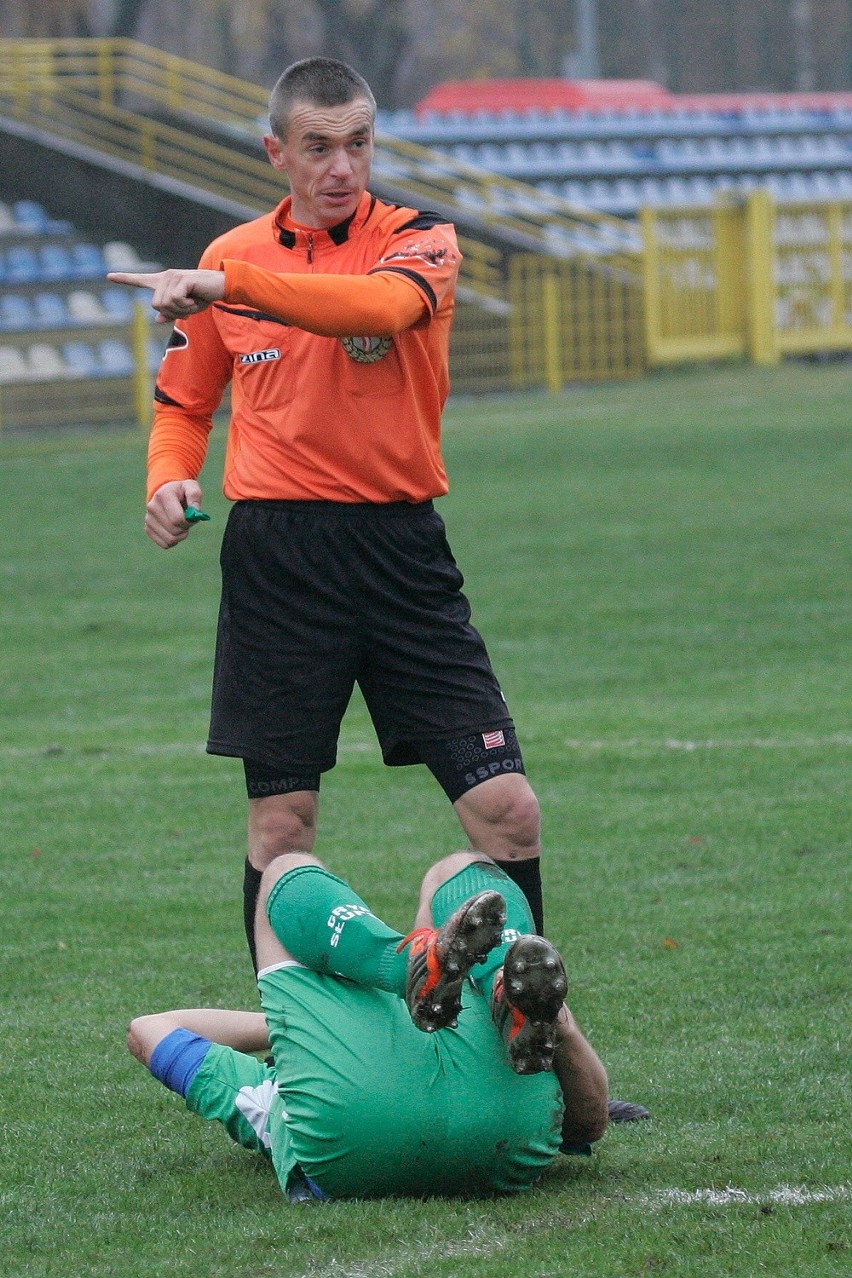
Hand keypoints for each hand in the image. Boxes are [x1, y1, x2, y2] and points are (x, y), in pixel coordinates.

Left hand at [107, 268, 225, 321]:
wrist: (219, 287)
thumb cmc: (203, 297)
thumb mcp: (185, 309)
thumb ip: (171, 313)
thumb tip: (158, 319)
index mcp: (163, 282)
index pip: (140, 280)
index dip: (124, 279)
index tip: (109, 276)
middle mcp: (165, 277)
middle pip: (156, 305)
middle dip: (172, 313)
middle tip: (186, 308)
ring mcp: (172, 276)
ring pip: (165, 304)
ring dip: (181, 310)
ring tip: (191, 302)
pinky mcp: (181, 279)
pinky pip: (176, 301)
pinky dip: (186, 306)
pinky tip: (194, 299)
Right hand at [146, 479, 203, 547]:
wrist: (166, 493)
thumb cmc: (181, 491)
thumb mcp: (191, 487)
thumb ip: (194, 497)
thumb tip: (195, 512)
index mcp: (163, 495)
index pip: (177, 519)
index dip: (189, 522)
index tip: (192, 517)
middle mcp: (152, 507)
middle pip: (174, 530)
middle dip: (185, 528)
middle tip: (187, 521)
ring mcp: (148, 519)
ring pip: (170, 540)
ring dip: (180, 536)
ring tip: (181, 526)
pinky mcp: (148, 529)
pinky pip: (164, 544)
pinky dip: (173, 541)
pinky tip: (175, 531)